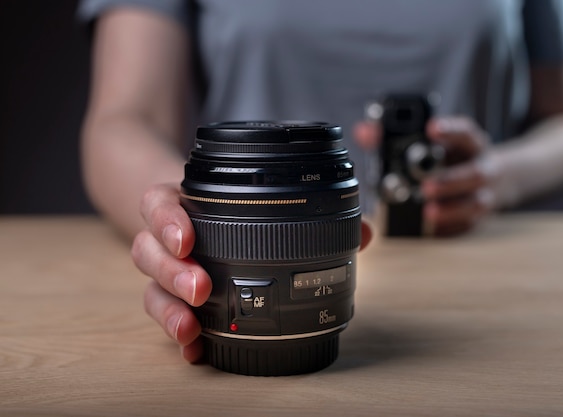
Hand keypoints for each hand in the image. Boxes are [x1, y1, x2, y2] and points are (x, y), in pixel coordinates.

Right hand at [131, 183, 372, 362]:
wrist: (197, 225)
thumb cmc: (234, 217)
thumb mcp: (261, 204)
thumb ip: (314, 215)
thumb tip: (362, 231)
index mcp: (185, 206)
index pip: (159, 204)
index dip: (167, 221)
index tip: (188, 240)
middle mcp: (168, 240)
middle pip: (148, 251)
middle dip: (172, 272)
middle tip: (201, 288)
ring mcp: (167, 272)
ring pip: (150, 288)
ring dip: (169, 309)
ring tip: (191, 329)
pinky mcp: (172, 301)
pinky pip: (165, 319)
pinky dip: (178, 337)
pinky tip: (195, 350)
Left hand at [353, 116, 498, 236]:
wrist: (498, 178)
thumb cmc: (453, 158)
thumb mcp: (434, 142)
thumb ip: (395, 136)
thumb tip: (363, 132)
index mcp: (469, 144)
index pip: (465, 132)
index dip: (450, 129)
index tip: (431, 128)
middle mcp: (481, 167)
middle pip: (474, 173)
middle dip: (450, 181)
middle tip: (425, 188)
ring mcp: (484, 193)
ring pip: (476, 202)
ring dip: (451, 209)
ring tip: (428, 213)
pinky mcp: (479, 216)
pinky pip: (468, 225)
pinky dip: (451, 228)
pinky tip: (433, 230)